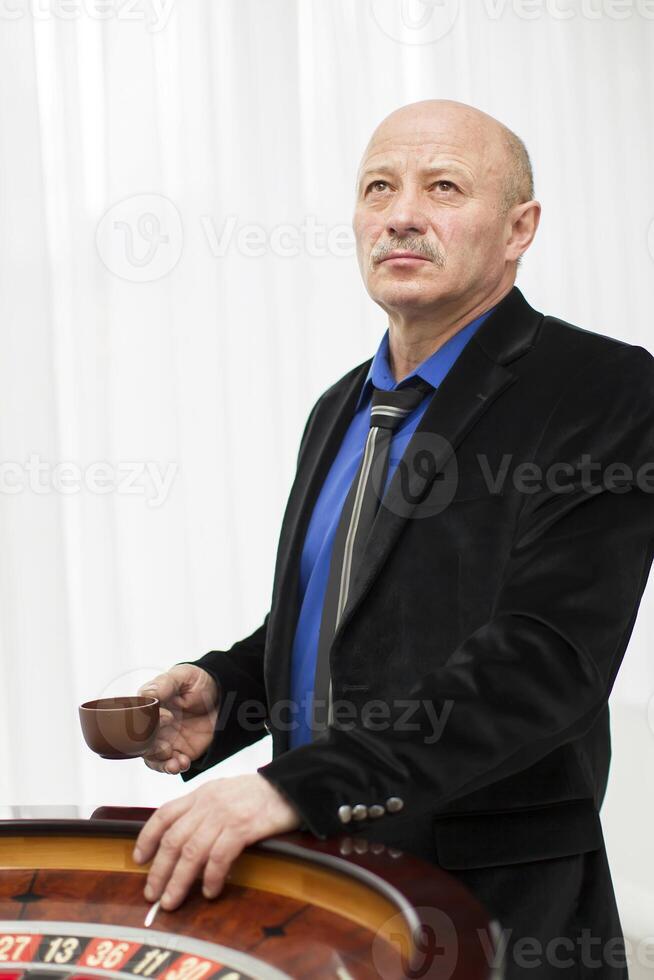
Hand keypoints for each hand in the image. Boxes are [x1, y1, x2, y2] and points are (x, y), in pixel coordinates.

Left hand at [132, 774, 300, 908]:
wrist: (292, 786)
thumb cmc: (260, 794)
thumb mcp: (225, 793)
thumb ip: (204, 810)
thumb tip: (184, 840)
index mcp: (201, 794)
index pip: (164, 814)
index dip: (147, 837)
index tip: (138, 859)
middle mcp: (208, 803)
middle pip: (173, 839)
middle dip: (159, 870)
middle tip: (152, 894)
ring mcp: (225, 814)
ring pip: (191, 851)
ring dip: (179, 880)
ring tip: (172, 901)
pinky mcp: (243, 827)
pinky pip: (220, 856)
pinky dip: (211, 877)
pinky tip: (210, 891)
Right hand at [138, 665, 218, 774]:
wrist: (222, 696)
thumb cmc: (198, 682)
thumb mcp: (183, 676)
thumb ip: (164, 684)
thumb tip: (146, 694)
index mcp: (150, 706)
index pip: (139, 717)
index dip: (149, 721)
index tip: (168, 717)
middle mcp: (153, 725)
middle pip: (142, 742)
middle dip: (152, 748)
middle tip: (167, 747)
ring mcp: (165, 739)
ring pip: (152, 757)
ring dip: (160, 763)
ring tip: (174, 764)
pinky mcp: (178, 751)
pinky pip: (170, 764)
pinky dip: (173, 767)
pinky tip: (182, 763)